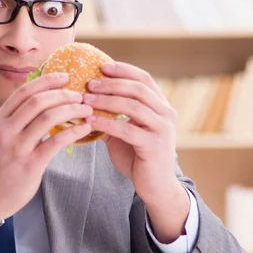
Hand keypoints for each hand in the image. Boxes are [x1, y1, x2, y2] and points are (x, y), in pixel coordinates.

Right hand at [0, 72, 93, 219]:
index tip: (64, 77)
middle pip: (38, 101)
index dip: (46, 81)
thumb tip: (43, 102)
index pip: (24, 91)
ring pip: (48, 117)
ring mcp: (18, 147)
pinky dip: (73, 131)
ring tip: (86, 109)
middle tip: (79, 94)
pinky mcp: (30, 164)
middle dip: (63, 94)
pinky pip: (56, 142)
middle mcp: (6, 130)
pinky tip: (84, 128)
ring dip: (71, 109)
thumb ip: (17, 120)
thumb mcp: (0, 136)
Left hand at [83, 61, 181, 207]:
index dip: (123, 70)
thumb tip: (87, 100)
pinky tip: (91, 120)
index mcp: (161, 106)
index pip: (144, 79)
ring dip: (106, 100)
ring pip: (133, 106)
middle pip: (138, 88)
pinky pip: (127, 129)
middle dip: (111, 83)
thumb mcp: (124, 132)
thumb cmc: (137, 157)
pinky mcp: (154, 145)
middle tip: (89, 83)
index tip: (101, 66)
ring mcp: (162, 129)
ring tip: (86, 99)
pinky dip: (107, 122)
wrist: (155, 186)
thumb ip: (112, 116)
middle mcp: (166, 113)